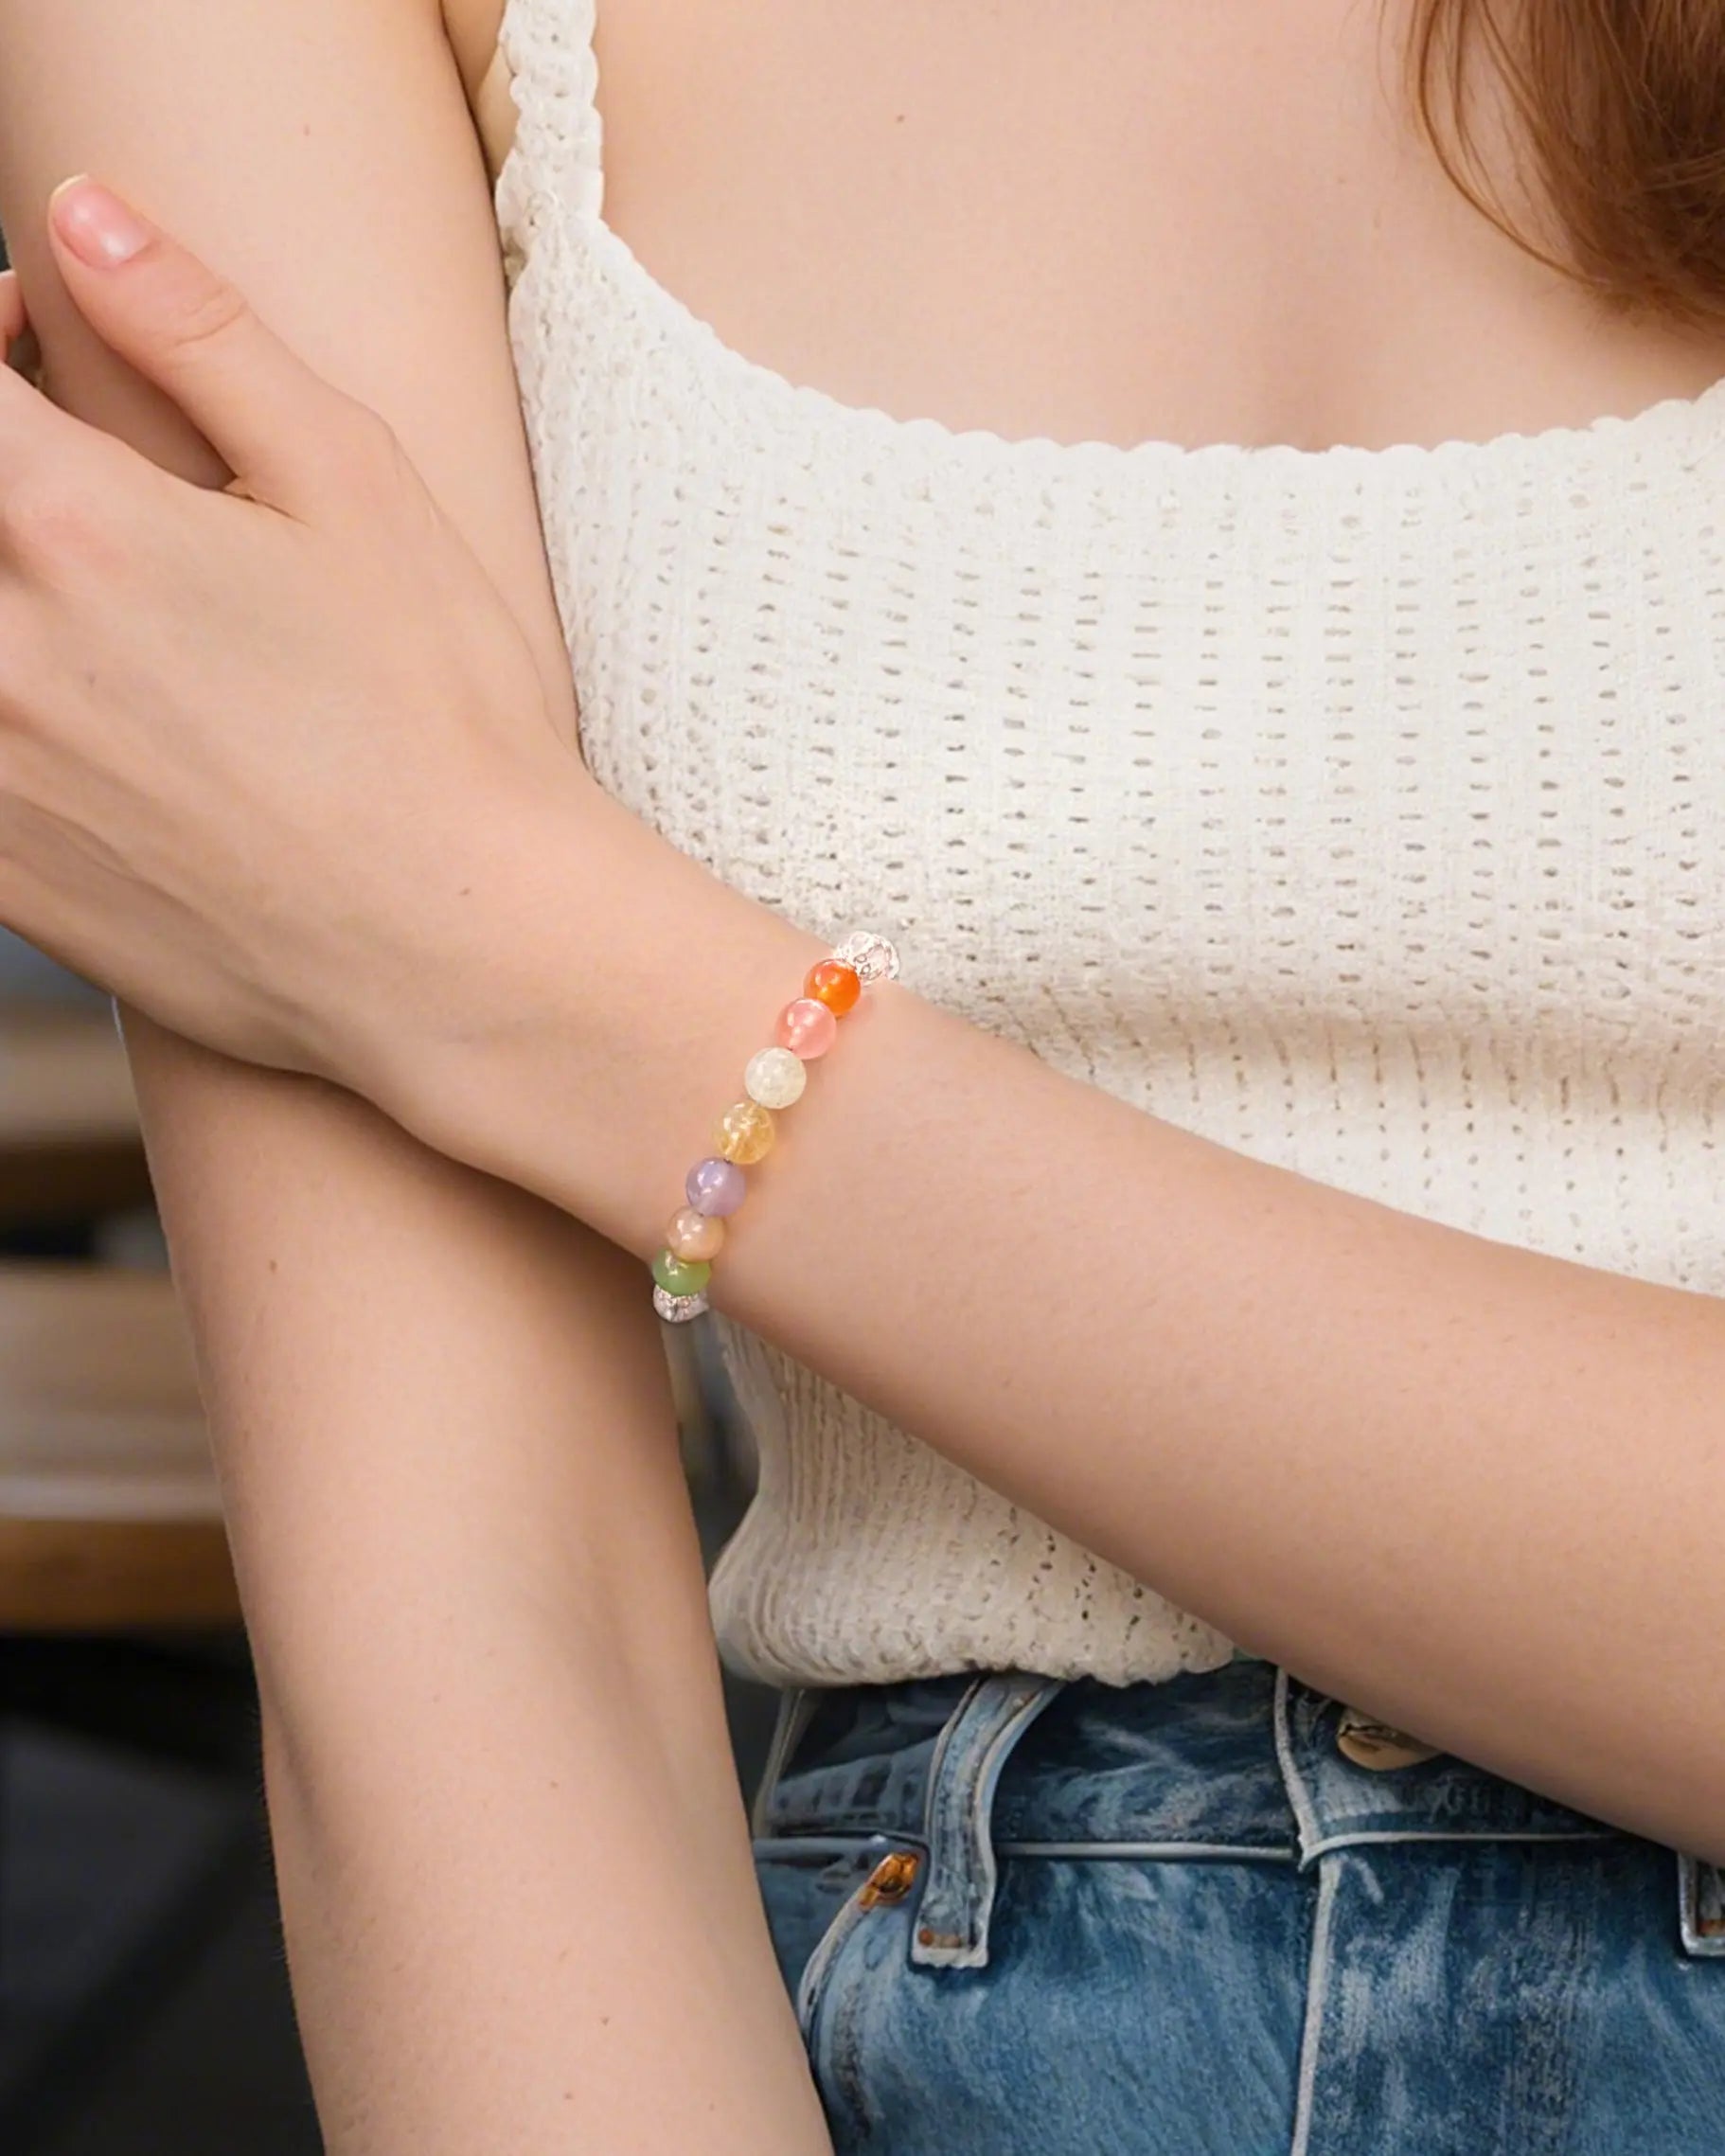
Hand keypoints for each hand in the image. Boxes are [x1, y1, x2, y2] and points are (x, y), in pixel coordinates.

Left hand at [0, 177, 585, 1089]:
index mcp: (71, 526)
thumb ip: (204, 333)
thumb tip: (78, 213)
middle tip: (70, 482)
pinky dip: (7, 714)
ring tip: (95, 604)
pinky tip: (100, 721)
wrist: (463, 951)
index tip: (31, 341)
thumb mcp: (357, 487)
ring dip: (6, 589)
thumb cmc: (440, 718)